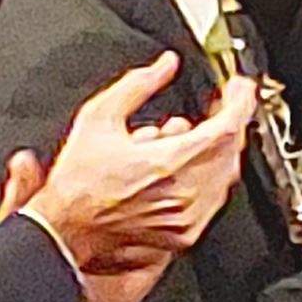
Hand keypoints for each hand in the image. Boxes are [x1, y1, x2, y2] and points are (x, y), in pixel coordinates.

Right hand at [13, 57, 253, 280]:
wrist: (61, 235)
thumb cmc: (74, 186)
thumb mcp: (97, 120)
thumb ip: (136, 86)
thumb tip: (164, 66)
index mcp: (170, 163)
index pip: (229, 125)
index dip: (241, 100)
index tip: (239, 87)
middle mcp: (186, 193)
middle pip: (231, 148)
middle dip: (228, 122)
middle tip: (217, 107)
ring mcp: (187, 218)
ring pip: (225, 174)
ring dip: (215, 150)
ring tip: (185, 138)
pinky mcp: (184, 235)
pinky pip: (212, 200)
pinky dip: (205, 178)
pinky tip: (178, 169)